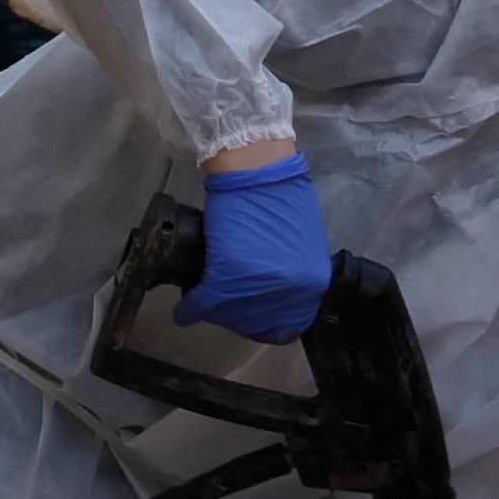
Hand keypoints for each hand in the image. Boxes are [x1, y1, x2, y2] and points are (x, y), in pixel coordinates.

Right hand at [177, 145, 330, 342]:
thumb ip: (293, 275)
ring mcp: (258, 285)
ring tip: (205, 305)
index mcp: (312, 285)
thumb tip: (271, 293)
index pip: (286, 326)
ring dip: (214, 314)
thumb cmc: (281, 199)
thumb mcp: (301, 246)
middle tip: (222, 310)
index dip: (264, 324)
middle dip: (235, 319)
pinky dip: (191, 307)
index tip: (249, 317)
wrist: (258, 172)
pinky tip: (186, 309)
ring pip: (228, 316)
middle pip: (255, 324)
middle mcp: (289, 292)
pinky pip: (205, 301)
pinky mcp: (227, 275)